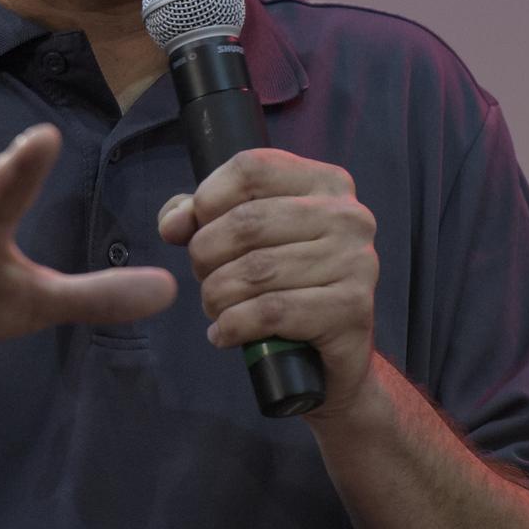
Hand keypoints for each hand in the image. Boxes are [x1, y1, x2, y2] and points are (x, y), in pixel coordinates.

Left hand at [157, 148, 378, 415]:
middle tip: (203, 277)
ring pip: (256, 270)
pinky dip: (234, 324)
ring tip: (215, 307)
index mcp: (324, 182)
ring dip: (218, 294)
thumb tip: (173, 224)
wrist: (332, 359)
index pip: (251, 169)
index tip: (194, 230)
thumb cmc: (284, 284)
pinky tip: (224, 333)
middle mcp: (347, 214)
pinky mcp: (352, 308)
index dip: (207, 199)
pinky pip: (272, 311)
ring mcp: (356, 260)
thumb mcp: (244, 238)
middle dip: (206, 254)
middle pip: (247, 222)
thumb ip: (201, 216)